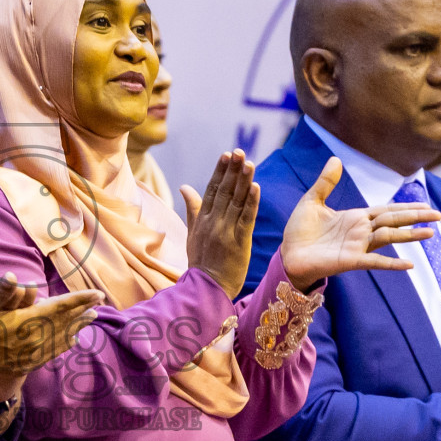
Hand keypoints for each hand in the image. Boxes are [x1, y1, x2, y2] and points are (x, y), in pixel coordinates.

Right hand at [0, 273, 101, 402]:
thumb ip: (0, 292)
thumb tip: (14, 276)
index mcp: (27, 322)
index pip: (61, 307)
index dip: (81, 299)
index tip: (97, 294)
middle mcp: (35, 339)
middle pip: (67, 322)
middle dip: (83, 311)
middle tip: (99, 303)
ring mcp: (33, 354)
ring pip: (63, 338)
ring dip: (78, 327)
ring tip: (91, 319)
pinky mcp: (28, 365)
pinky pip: (54, 352)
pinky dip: (65, 344)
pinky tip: (72, 341)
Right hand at [181, 150, 260, 298]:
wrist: (206, 288)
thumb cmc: (201, 262)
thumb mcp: (192, 234)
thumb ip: (192, 209)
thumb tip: (184, 186)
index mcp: (202, 220)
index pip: (211, 190)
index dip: (220, 171)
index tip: (226, 154)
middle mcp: (213, 223)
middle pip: (224, 191)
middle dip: (232, 170)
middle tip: (239, 151)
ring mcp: (226, 232)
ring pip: (236, 201)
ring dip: (243, 181)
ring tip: (249, 162)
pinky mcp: (239, 242)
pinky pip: (246, 218)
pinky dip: (251, 202)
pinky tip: (256, 187)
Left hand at [278, 158, 440, 288]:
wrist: (287, 255)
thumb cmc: (299, 232)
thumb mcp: (312, 201)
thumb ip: (326, 182)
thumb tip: (336, 158)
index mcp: (355, 218)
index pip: (387, 210)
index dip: (406, 207)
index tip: (426, 205)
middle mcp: (361, 232)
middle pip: (394, 221)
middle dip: (415, 218)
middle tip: (438, 216)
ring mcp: (357, 246)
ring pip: (389, 237)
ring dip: (410, 236)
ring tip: (431, 234)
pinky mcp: (350, 261)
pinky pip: (375, 261)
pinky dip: (392, 263)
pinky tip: (410, 265)